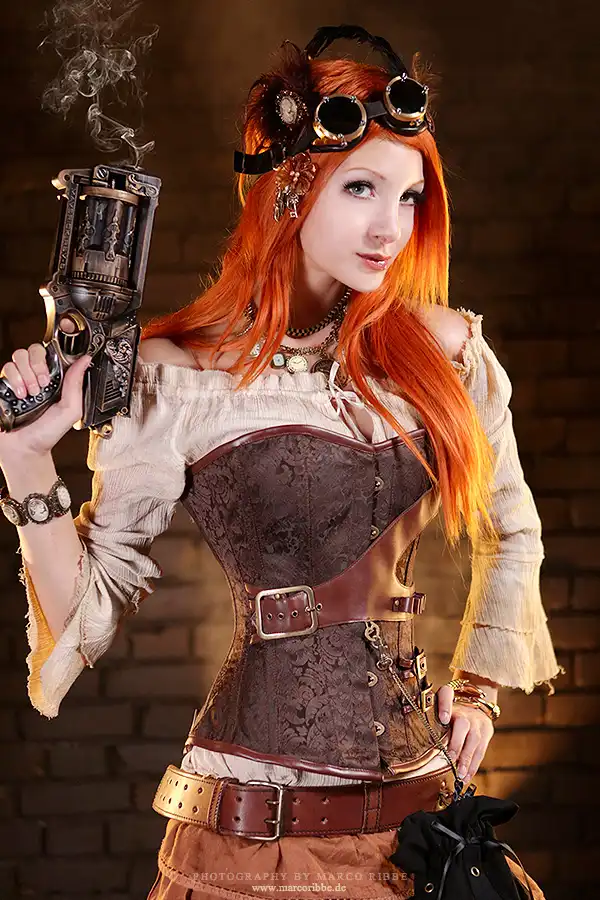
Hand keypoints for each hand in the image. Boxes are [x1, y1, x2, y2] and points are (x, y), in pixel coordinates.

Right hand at [0, 338, 91, 463]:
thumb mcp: (70, 410)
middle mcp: (36, 377)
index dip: (55, 356)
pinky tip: (20, 395)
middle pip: (34, 349)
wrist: (25, 450)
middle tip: (42, 384)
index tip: (55, 371)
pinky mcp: (4, 385)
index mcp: (54, 380)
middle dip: (39, 365)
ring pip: (19, 356)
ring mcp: (19, 380)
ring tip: (31, 393)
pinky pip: (7, 367)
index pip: (53, 354)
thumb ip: (76, 385)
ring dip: (27, 374)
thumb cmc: (46, 434)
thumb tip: (85, 361)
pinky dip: (14, 379)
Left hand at [436, 683, 494, 783]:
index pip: (446, 694)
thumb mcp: (437, 706)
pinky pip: (481, 750)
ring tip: (460, 774)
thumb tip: (408, 727)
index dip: (445, 706)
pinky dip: (473, 765)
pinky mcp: (486, 731)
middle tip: (451, 758)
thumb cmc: (449, 710)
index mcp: (449, 699)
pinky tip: (466, 776)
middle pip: (463, 723)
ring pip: (474, 739)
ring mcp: (477, 721)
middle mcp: (465, 709)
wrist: (475, 705)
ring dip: (467, 759)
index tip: (444, 719)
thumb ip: (426, 714)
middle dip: (457, 743)